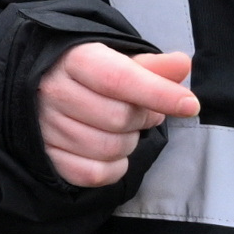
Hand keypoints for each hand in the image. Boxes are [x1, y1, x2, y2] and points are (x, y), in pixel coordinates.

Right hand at [38, 44, 202, 191]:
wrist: (43, 90)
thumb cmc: (89, 75)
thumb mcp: (118, 62)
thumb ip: (153, 66)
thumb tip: (183, 64)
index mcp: (72, 59)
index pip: (118, 79)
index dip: (158, 93)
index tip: (190, 104)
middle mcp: (53, 91)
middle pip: (118, 118)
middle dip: (143, 119)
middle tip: (144, 113)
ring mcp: (45, 127)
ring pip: (109, 149)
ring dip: (129, 144)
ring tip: (124, 130)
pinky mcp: (47, 156)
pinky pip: (94, 174)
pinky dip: (114, 168)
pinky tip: (112, 153)